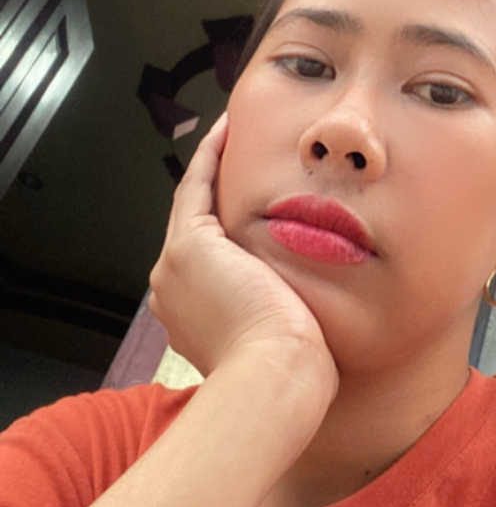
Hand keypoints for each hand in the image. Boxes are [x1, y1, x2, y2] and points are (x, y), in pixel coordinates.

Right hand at [149, 114, 336, 396]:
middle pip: (200, 228)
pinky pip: (199, 185)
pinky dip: (213, 155)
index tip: (256, 204)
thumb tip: (308, 309)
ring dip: (216, 167)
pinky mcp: (189, 246)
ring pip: (196, 204)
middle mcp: (175, 290)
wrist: (277, 379)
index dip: (231, 228)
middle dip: (222, 194)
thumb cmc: (292, 370)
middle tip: (249, 159)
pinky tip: (229, 128)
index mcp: (196, 315)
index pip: (214, 260)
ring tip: (237, 137)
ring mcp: (176, 267)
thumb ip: (282, 314)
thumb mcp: (282, 339)